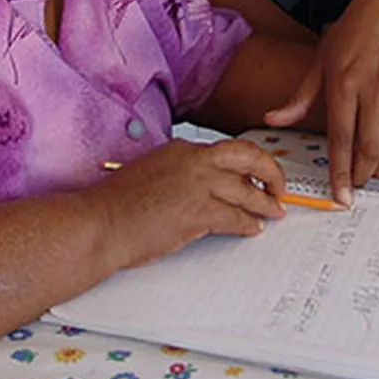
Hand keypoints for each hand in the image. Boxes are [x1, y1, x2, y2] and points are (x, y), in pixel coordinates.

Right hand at [93, 139, 286, 268]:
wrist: (98, 224)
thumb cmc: (115, 206)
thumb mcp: (150, 174)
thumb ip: (178, 175)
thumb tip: (200, 188)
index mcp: (180, 149)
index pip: (226, 151)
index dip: (247, 164)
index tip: (256, 174)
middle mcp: (192, 160)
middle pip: (247, 156)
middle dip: (270, 171)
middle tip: (279, 187)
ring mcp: (196, 184)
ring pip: (247, 190)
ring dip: (266, 203)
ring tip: (275, 211)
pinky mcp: (197, 212)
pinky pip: (236, 217)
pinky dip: (249, 224)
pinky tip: (253, 229)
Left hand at [265, 0, 378, 206]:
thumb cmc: (349, 36)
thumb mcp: (318, 63)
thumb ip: (299, 98)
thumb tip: (272, 119)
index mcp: (344, 83)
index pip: (341, 138)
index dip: (341, 171)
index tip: (341, 196)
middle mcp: (374, 87)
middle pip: (371, 146)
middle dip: (364, 174)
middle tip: (357, 183)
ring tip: (376, 172)